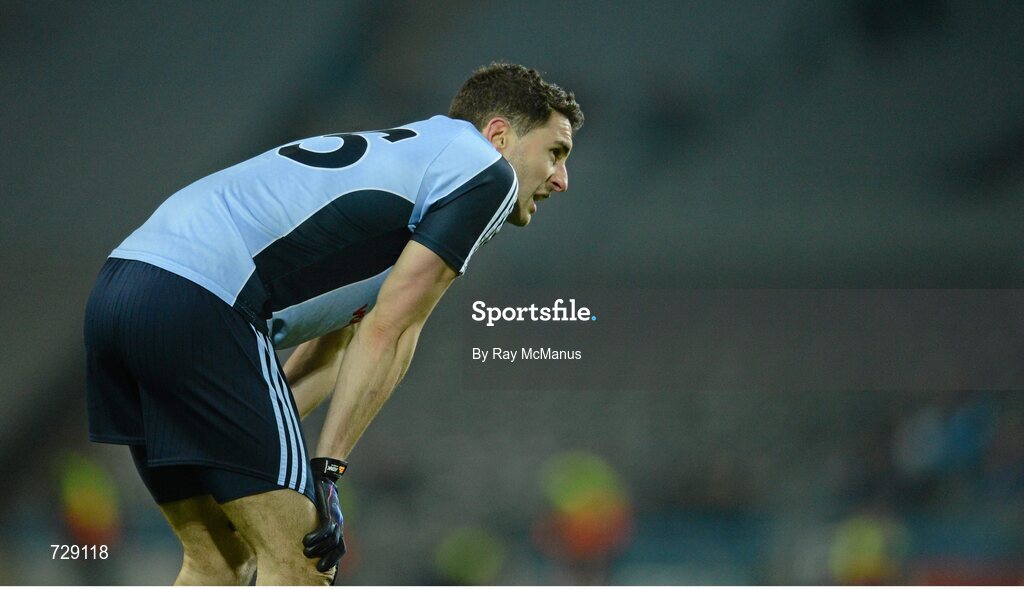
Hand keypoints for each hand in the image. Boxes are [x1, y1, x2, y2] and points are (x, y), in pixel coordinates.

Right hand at [303, 457, 347, 572]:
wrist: (324, 475)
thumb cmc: (318, 495)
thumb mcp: (320, 512)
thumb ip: (317, 524)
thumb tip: (303, 538)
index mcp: (337, 525)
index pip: (341, 548)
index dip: (334, 558)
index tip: (322, 567)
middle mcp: (338, 523)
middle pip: (338, 547)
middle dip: (328, 558)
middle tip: (316, 565)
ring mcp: (335, 516)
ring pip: (332, 539)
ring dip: (319, 549)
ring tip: (305, 551)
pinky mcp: (328, 510)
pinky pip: (326, 527)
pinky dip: (316, 537)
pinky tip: (306, 541)